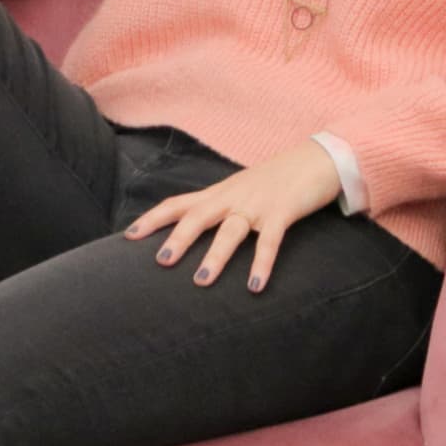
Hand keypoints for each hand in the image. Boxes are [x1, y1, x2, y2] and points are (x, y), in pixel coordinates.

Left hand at [127, 143, 343, 292]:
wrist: (317, 158)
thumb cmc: (276, 180)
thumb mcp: (241, 190)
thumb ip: (219, 208)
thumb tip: (194, 232)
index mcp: (220, 193)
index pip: (178, 203)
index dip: (153, 219)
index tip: (129, 236)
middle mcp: (233, 197)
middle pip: (198, 216)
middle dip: (178, 238)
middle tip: (160, 262)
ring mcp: (258, 204)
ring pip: (231, 230)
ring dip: (215, 256)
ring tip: (201, 282)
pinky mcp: (283, 211)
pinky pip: (270, 241)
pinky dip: (261, 264)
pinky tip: (254, 286)